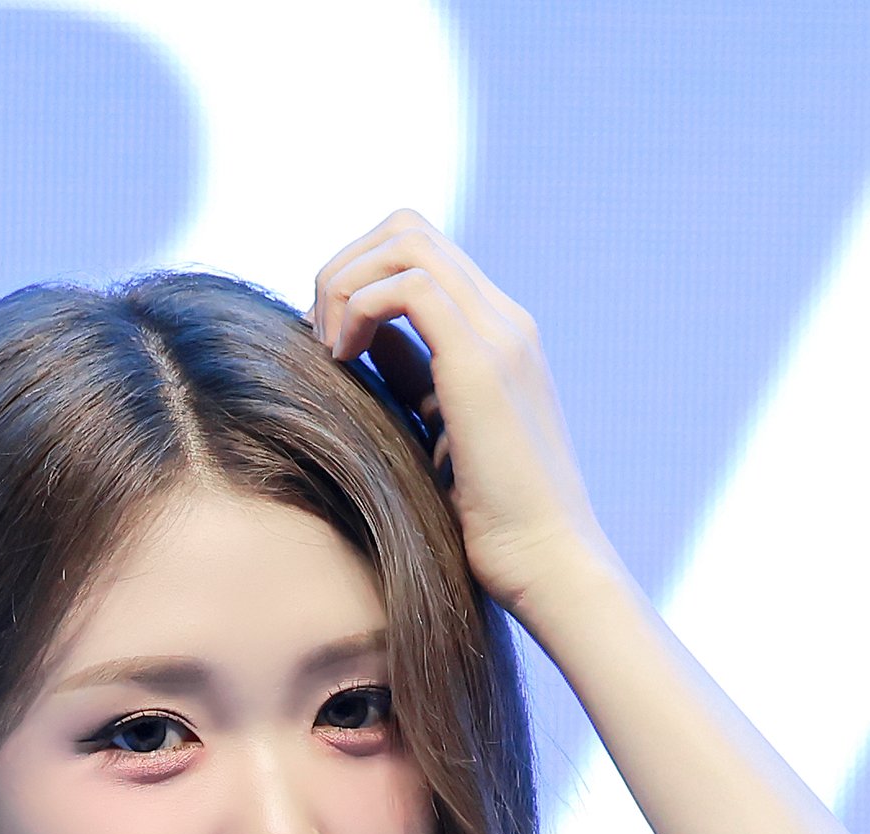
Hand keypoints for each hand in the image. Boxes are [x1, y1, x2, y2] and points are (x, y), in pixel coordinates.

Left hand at [311, 211, 617, 623]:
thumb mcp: (440, 440)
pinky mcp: (482, 363)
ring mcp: (498, 335)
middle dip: (343, 268)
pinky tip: (341, 361)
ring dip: (344, 282)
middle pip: (407, 228)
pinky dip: (357, 309)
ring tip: (326, 348)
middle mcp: (504, 321)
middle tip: (318, 337)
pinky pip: (405, 287)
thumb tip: (363, 347)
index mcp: (499, 336)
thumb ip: (411, 384)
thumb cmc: (496, 530)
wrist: (551, 569)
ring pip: (404, 241)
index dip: (360, 279)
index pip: (421, 255)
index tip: (331, 343)